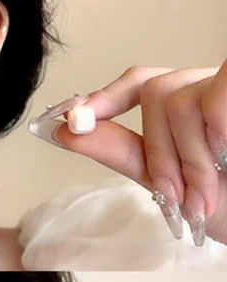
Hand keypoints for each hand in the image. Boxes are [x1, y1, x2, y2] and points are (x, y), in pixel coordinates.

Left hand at [35, 58, 226, 246]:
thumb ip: (122, 151)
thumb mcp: (167, 182)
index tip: (72, 119)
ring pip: (179, 101)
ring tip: (207, 195)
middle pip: (155, 95)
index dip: (105, 96)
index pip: (141, 82)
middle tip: (178, 198)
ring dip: (188, 159)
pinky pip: (212, 97)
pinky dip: (213, 130)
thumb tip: (68, 127)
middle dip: (160, 155)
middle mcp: (211, 87)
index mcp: (188, 106)